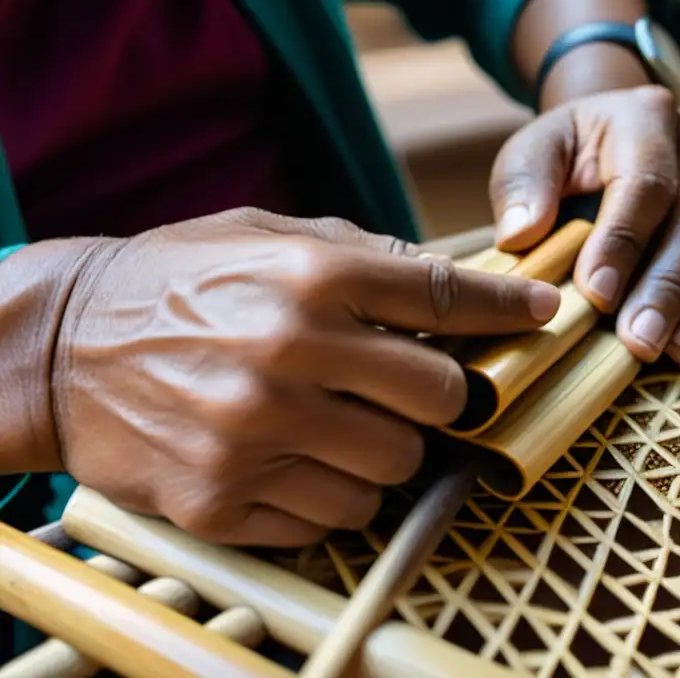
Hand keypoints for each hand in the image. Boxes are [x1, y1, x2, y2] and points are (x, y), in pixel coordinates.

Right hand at [48, 209, 559, 546]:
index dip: (507, 310)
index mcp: (307, 279)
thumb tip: (450, 277)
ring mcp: (255, 436)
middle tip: (414, 387)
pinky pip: (332, 516)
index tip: (547, 314)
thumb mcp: (264, 236)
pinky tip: (293, 458)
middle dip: (442, 396)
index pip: (441, 297)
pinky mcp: (223, 500)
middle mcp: (289, 356)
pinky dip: (331, 492)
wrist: (58, 348)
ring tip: (339, 424)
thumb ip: (361, 254)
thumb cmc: (174, 283)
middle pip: (440, 399)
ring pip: (394, 469)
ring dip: (386, 451)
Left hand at [490, 85, 679, 364]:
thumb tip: (522, 235)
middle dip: (670, 284)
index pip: (645, 181)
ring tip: (674, 350)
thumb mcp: (532, 154)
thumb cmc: (570, 156)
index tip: (597, 295)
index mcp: (646, 114)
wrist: (616, 138)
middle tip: (638, 340)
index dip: (623, 242)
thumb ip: (522, 186)